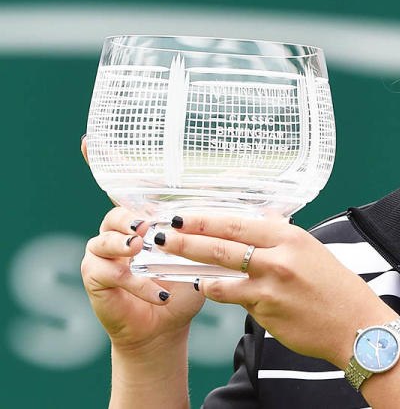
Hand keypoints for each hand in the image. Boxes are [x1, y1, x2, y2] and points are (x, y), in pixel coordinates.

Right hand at [79, 137, 204, 350]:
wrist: (168, 324)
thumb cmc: (186, 283)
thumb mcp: (208, 246)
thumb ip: (219, 210)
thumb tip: (247, 174)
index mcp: (144, 217)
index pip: (124, 186)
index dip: (105, 163)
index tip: (87, 141)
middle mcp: (119, 230)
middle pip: (117, 212)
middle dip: (132, 217)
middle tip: (148, 225)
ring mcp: (102, 253)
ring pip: (105, 239)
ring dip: (128, 245)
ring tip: (142, 250)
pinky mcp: (96, 277)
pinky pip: (110, 273)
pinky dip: (138, 283)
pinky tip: (160, 293)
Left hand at [153, 214, 397, 367]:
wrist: (356, 326)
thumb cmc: (336, 288)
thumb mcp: (311, 250)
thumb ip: (282, 235)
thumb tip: (263, 216)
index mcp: (290, 237)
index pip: (237, 222)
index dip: (205, 218)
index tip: (182, 214)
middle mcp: (278, 258)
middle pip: (221, 245)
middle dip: (186, 239)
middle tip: (161, 234)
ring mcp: (269, 287)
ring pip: (219, 274)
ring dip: (192, 268)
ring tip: (170, 262)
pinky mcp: (264, 311)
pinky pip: (231, 298)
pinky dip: (216, 291)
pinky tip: (204, 285)